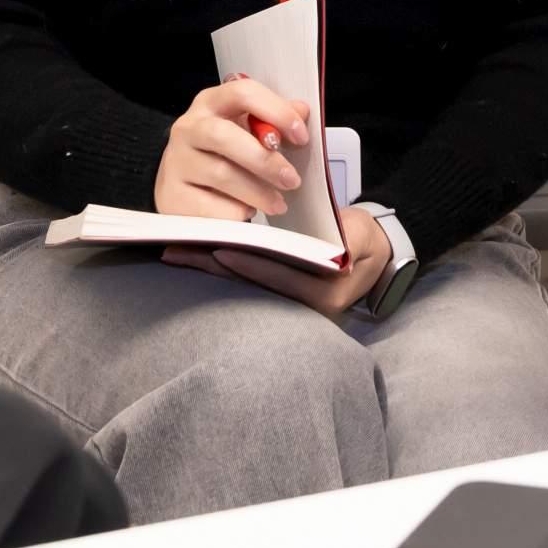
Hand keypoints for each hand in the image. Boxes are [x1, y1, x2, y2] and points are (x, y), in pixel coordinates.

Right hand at [153, 76, 309, 221]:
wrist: (180, 181)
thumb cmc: (220, 151)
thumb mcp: (244, 128)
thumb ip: (273, 119)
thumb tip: (302, 111)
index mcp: (210, 103)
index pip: (242, 93)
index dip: (276, 111)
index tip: (301, 136)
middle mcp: (188, 128)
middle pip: (224, 136)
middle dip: (264, 160)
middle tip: (291, 180)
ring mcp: (176, 162)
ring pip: (220, 174)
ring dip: (257, 192)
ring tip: (278, 203)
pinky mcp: (172, 195)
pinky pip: (209, 206)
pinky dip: (235, 211)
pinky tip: (248, 212)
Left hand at [198, 203, 392, 315]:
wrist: (371, 258)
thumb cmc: (365, 242)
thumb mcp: (363, 235)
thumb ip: (349, 239)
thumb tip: (334, 244)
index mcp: (326, 297)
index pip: (281, 280)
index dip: (251, 266)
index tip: (220, 251)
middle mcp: (304, 311)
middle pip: (251, 287)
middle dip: (214, 267)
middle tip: (179, 251)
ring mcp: (288, 309)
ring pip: (242, 288)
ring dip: (208, 269)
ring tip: (176, 253)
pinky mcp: (276, 299)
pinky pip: (244, 285)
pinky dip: (220, 270)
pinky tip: (194, 256)